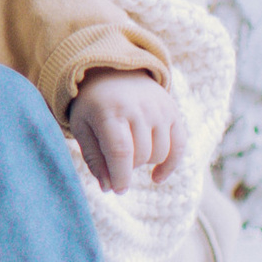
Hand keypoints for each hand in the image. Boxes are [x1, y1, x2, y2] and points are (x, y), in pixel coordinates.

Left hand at [68, 69, 180, 189]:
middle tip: (114, 160)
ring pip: (159, 154)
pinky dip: (170, 165)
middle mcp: (138, 107)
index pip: (121, 150)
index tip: (117, 190)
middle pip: (141, 155)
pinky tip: (156, 177)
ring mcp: (159, 108)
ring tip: (128, 150)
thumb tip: (109, 188)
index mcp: (109, 110)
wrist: (113, 71)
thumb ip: (93, 159)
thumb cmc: (92, 105)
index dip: (121, 176)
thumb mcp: (82, 127)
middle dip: (127, 167)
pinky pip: (179, 146)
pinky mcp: (173, 111)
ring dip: (144, 162)